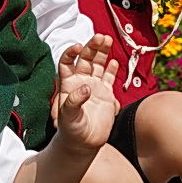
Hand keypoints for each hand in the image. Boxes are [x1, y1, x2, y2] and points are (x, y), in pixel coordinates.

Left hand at [51, 36, 120, 151]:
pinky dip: (112, 69)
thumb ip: (75, 102)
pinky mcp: (106, 95)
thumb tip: (86, 88)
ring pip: (98, 64)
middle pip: (85, 58)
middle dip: (92, 47)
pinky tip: (114, 61)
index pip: (67, 62)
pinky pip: (109, 78)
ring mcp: (94, 87)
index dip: (70, 52)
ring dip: (102, 52)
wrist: (84, 145)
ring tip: (108, 40)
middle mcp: (80, 82)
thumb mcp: (68, 117)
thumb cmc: (71, 131)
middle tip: (100, 37)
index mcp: (68, 84)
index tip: (78, 47)